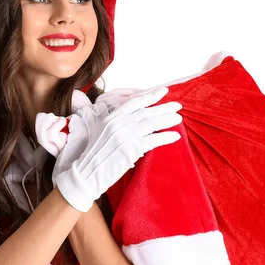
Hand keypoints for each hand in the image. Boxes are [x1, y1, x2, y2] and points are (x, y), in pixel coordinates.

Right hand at [54, 86, 182, 212]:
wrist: (86, 174)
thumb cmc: (95, 156)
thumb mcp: (103, 134)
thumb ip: (118, 125)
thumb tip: (138, 120)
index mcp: (111, 118)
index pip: (134, 102)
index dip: (150, 96)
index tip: (164, 90)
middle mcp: (117, 124)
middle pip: (146, 112)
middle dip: (164, 108)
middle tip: (178, 105)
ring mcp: (124, 136)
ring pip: (151, 123)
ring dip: (167, 120)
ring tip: (178, 119)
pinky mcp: (130, 149)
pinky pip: (153, 140)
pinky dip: (166, 137)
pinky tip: (175, 136)